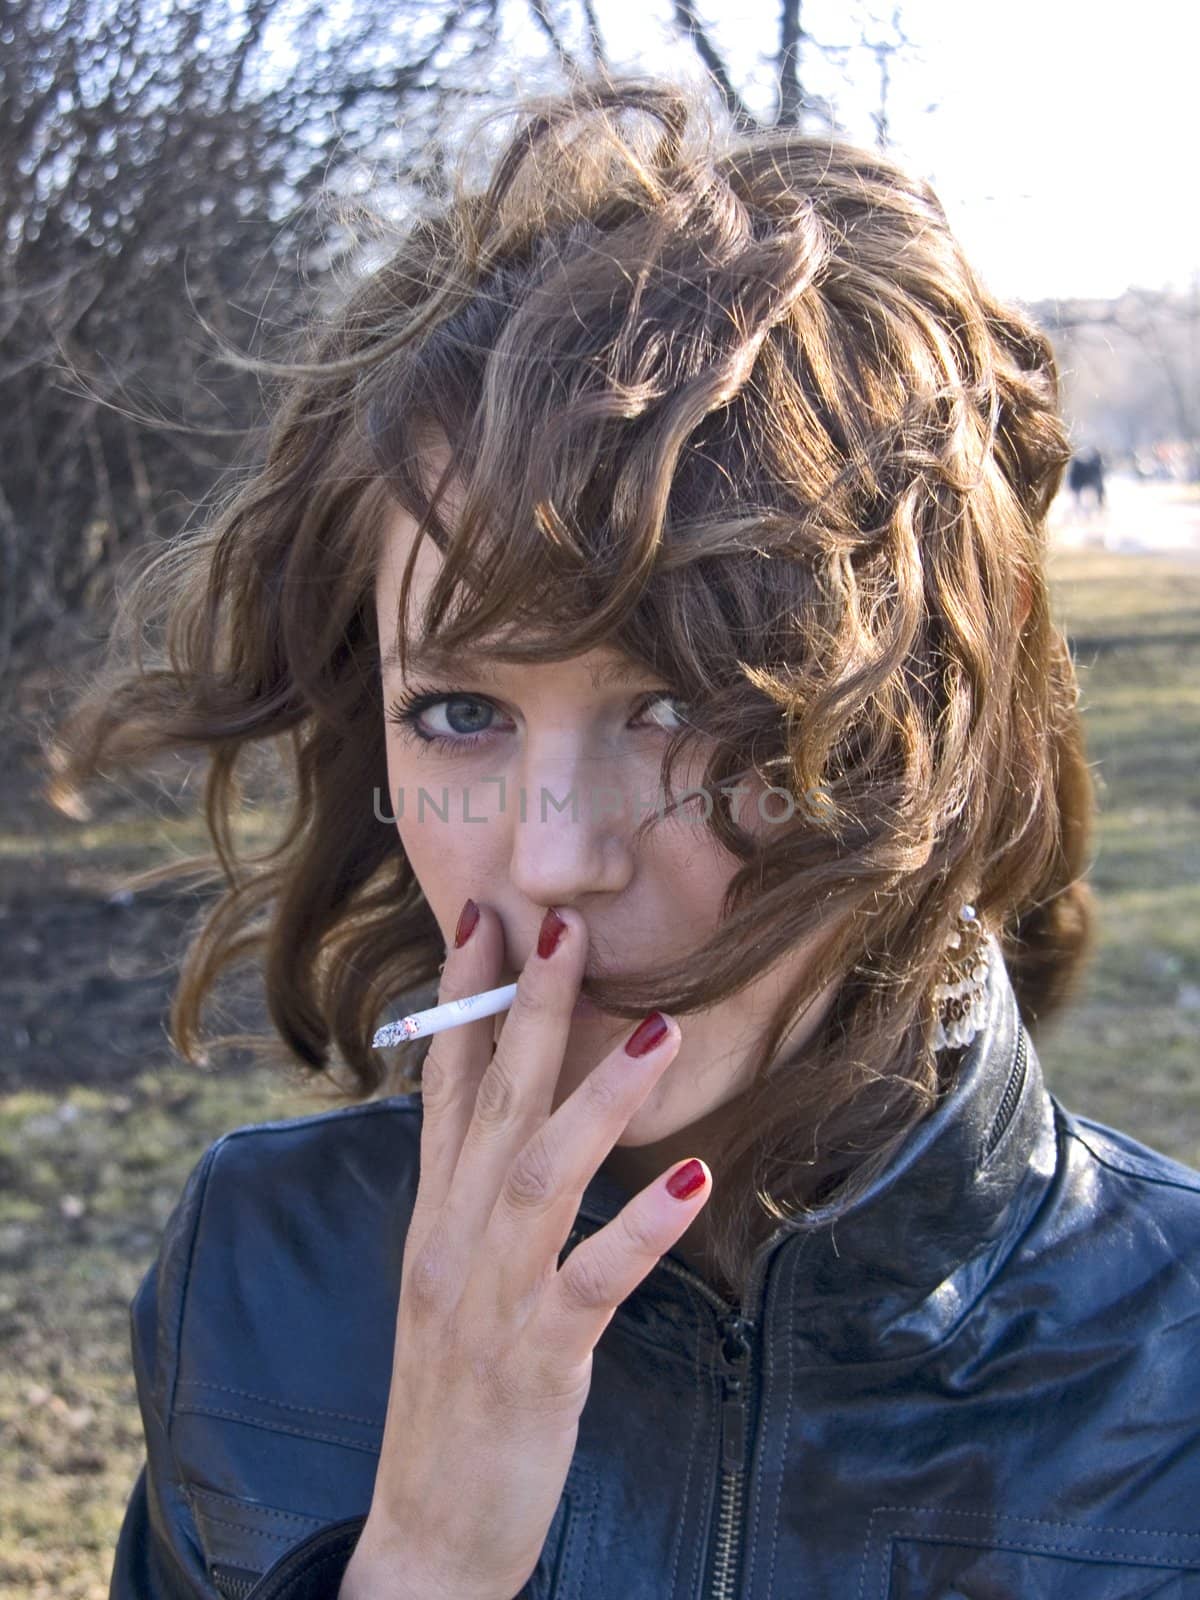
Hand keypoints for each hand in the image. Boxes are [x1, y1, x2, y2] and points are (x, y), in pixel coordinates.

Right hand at [338, 900, 709, 1599]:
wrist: (426, 1534)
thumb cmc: (456, 1395)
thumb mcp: (452, 1280)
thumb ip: (479, 1199)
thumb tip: (519, 1123)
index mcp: (436, 1218)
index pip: (444, 1087)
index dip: (462, 1001)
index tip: (485, 921)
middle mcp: (451, 1243)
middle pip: (493, 1105)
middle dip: (524, 1010)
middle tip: (560, 926)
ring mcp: (488, 1300)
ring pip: (539, 1176)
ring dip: (596, 1100)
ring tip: (653, 1030)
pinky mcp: (534, 1361)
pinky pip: (591, 1283)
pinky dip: (640, 1230)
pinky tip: (692, 1181)